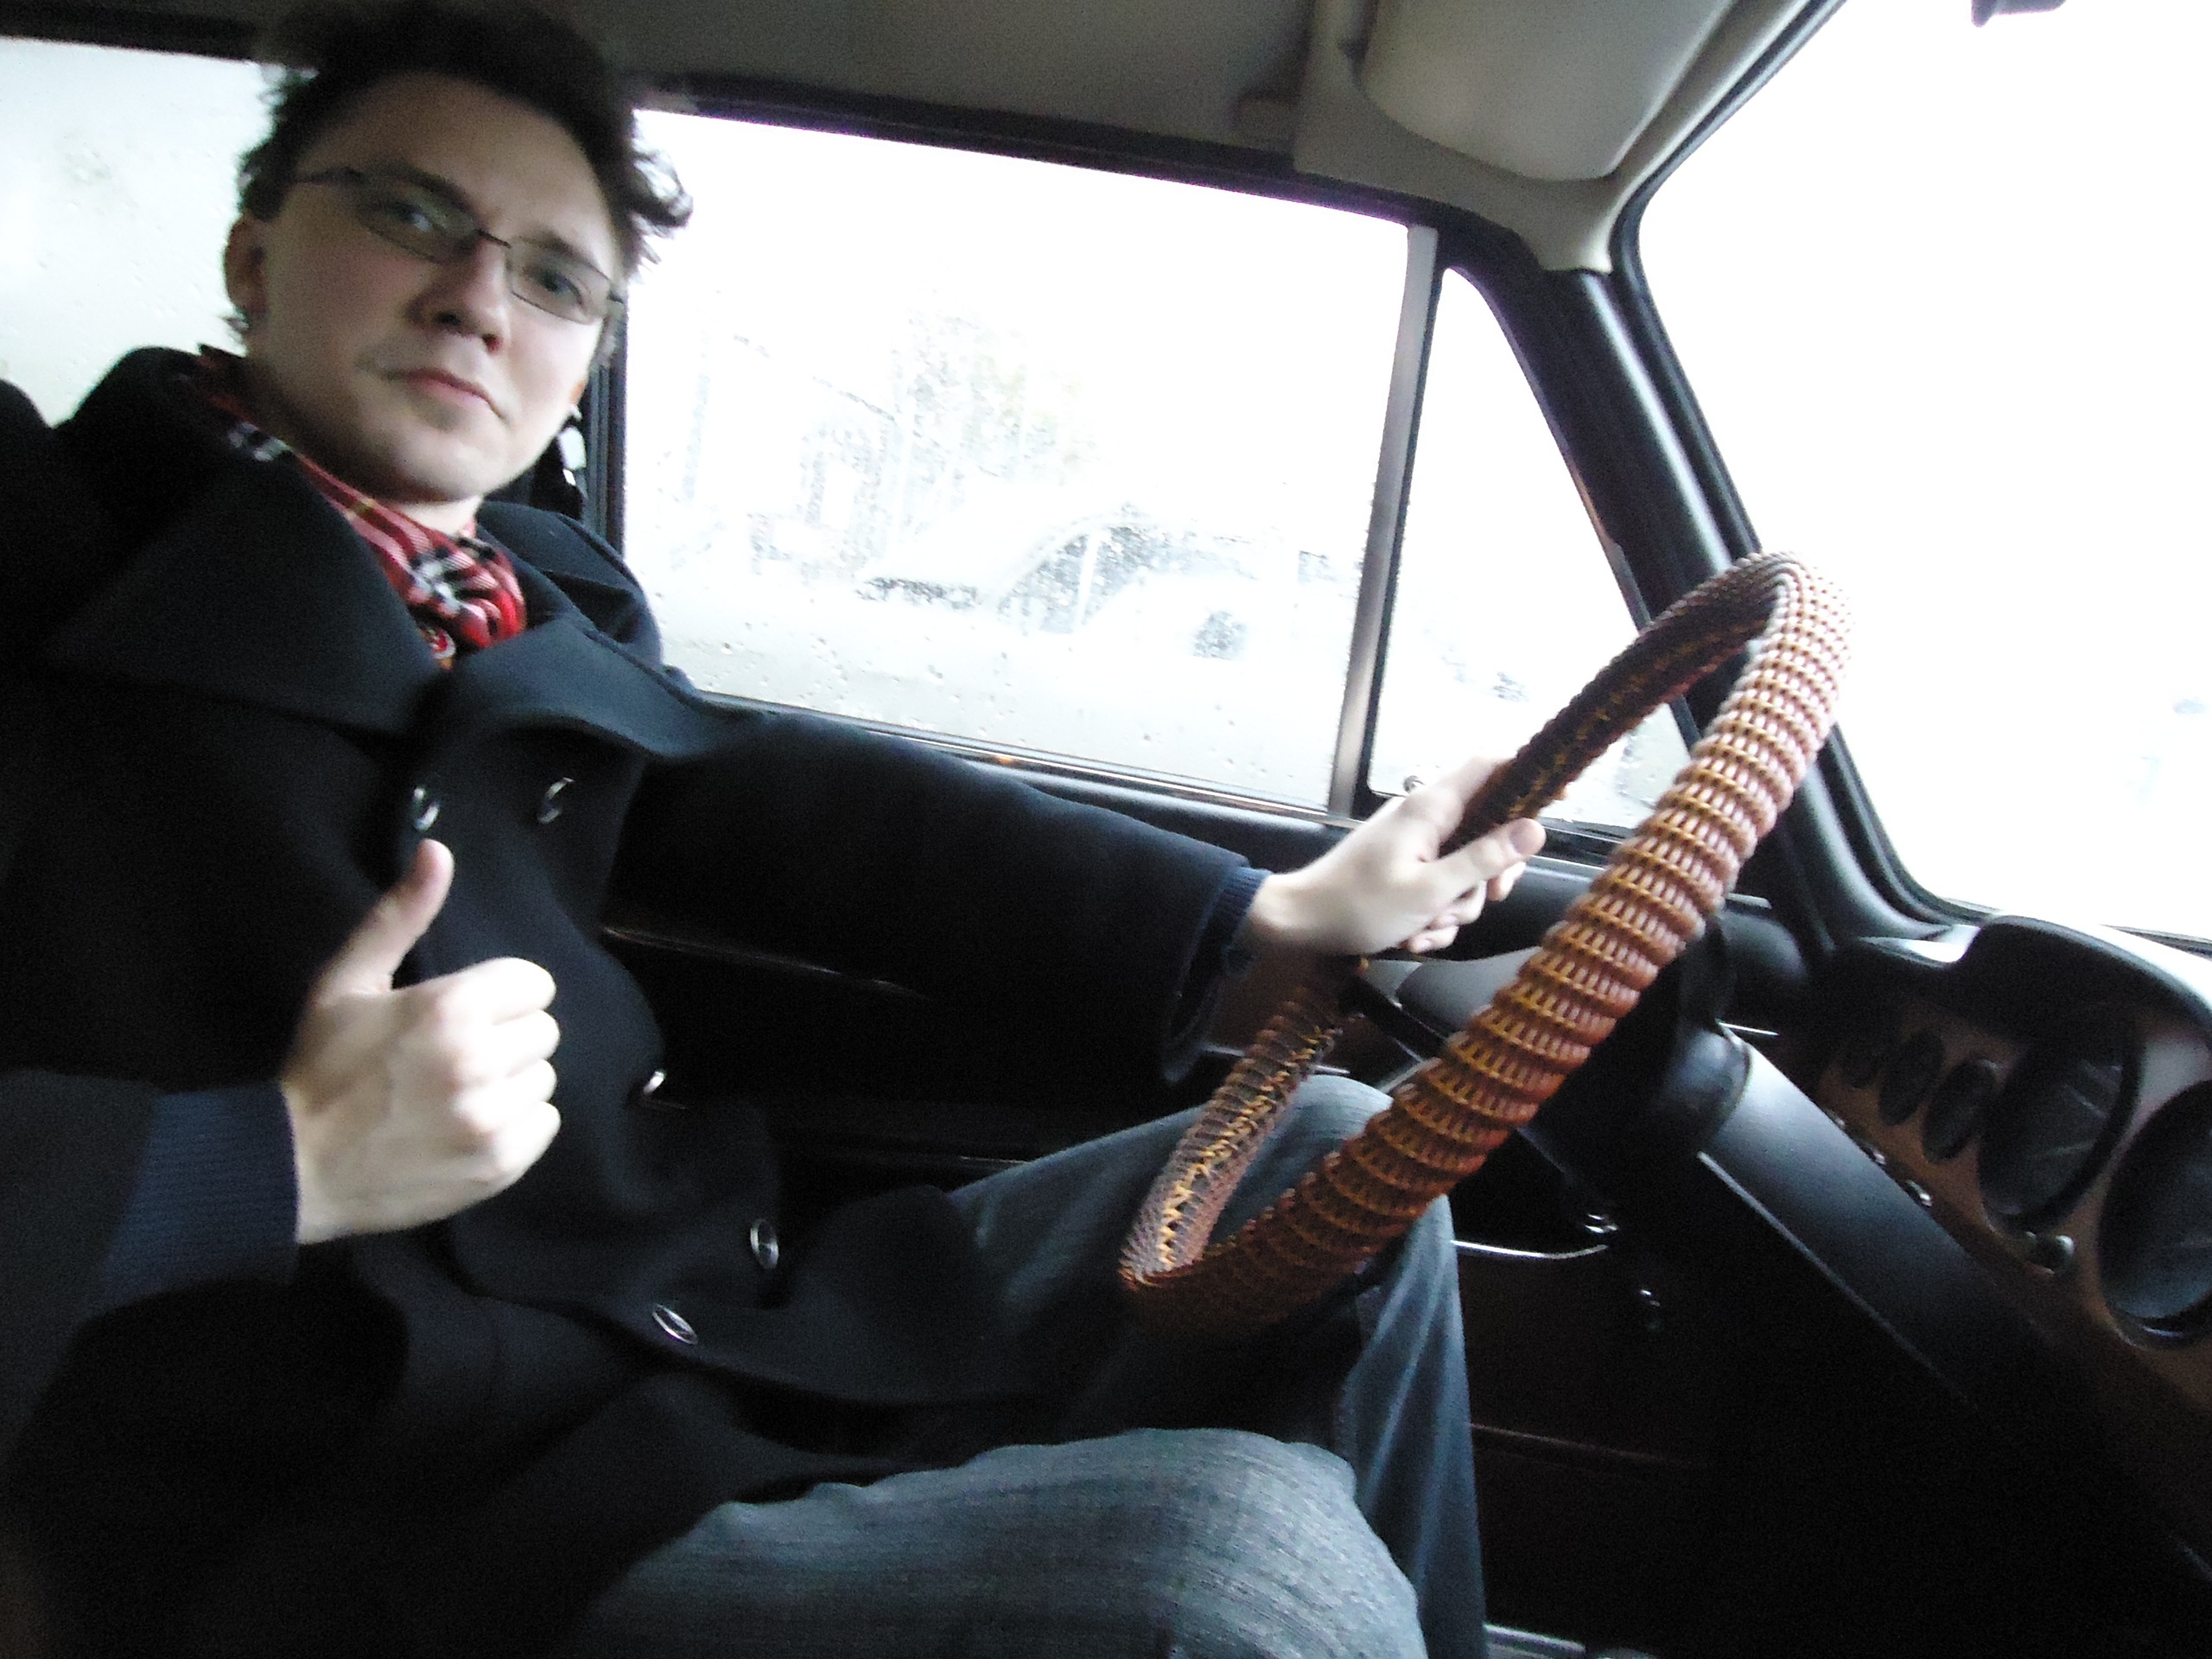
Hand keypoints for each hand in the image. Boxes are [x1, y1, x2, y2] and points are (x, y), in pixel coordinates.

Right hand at [282, 840, 561, 1243]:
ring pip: (544, 1078)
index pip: (534, 983)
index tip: (463, 1013)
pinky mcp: (499, 1163)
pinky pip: (545, 1124)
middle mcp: (479, 1060)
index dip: (499, 995)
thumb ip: (401, 915)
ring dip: (511, 1081)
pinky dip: (517, 1124)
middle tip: (453, 1055)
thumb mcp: (348, 980)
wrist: (294, 1168)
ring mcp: (491, 1117)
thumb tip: (438, 850)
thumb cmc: (322, 1066)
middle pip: (543, 1030)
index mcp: (450, 1006)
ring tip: (457, 1092)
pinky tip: (469, 1126)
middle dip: (505, 1036)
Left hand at [1240, 753, 1544, 957]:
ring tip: (1426, 926)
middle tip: (1485, 899)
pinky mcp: (1409, 869)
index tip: (1560, 796)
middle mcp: (1428, 817)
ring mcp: (1418, 844)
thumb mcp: (1430, 889)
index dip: (1530, 772)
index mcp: (1432, 807)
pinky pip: (1443, 888)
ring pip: (1468, 870)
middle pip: (1491, 830)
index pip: (1491, 764)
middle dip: (1490, 875)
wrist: (1300, 923)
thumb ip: (1484, 860)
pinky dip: (1436, 915)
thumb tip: (1535, 829)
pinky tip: (1415, 936)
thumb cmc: (1358, 905)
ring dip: (1457, 906)